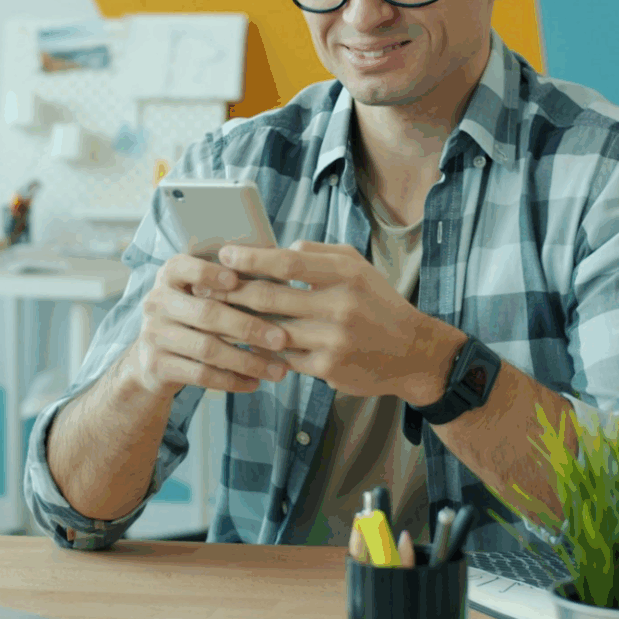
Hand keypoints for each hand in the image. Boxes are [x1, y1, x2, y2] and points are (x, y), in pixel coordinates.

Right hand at [128, 254, 292, 397]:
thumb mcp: (198, 295)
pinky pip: (201, 375)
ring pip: (207, 349)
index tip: (237, 281)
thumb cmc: (192, 317)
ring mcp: (153, 335)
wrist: (152, 359)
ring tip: (278, 370)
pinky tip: (254, 383)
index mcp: (168, 277)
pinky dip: (232, 380)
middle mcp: (156, 302)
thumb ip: (227, 285)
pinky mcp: (156, 366)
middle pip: (206, 313)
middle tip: (281, 339)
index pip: (183, 267)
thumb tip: (280, 282)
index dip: (209, 273)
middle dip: (248, 327)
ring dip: (247, 360)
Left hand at [210, 241, 443, 401]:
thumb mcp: (357, 267)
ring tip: (213, 314)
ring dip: (237, 324)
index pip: (287, 261)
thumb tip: (273, 250)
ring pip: (269, 331)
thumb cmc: (377, 303)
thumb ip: (316, 253)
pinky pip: (282, 357)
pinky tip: (240, 343)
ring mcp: (333, 340)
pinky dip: (259, 350)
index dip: (251, 258)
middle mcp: (340, 306)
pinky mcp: (327, 368)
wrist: (412, 352)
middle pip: (269, 297)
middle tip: (205, 287)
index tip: (225, 255)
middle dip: (231, 292)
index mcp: (346, 274)